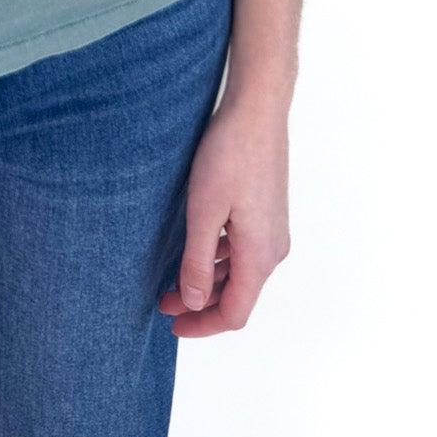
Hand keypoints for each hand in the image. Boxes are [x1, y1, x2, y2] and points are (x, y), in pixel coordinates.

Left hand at [158, 93, 291, 336]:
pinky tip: (196, 247)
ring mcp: (273, 229)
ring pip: (240, 271)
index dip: (202, 326)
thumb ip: (197, 260)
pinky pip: (244, 249)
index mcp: (260, 255)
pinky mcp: (267, 211)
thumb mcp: (204, 210)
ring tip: (172, 277)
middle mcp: (273, 249)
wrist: (257, 110)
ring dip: (208, 280)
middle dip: (200, 303)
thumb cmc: (230, 154)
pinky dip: (219, 259)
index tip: (173, 325)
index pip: (234, 313)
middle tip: (163, 302)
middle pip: (238, 295)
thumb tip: (194, 301)